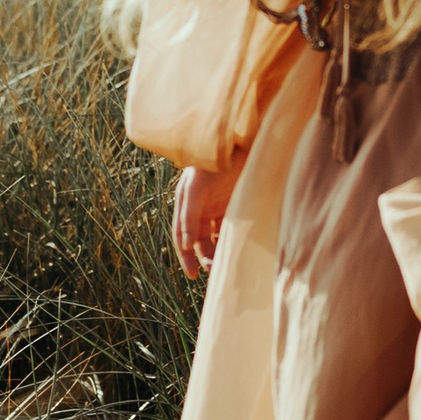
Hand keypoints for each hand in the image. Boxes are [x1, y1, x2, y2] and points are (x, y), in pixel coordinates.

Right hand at [172, 160, 240, 278]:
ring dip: (218, 251)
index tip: (193, 275)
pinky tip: (238, 251)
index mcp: (186, 204)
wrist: (236, 144)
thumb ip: (189, 217)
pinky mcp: (236, 205)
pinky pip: (232, 228)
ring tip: (226, 266)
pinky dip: (232, 240)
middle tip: (214, 272)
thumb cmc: (209, 164)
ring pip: (216, 237)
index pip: (182, 236)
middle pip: (199, 240)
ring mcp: (218, 207)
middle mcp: (200, 208)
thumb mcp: (195, 190)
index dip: (186, 256)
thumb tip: (186, 245)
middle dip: (205, 257)